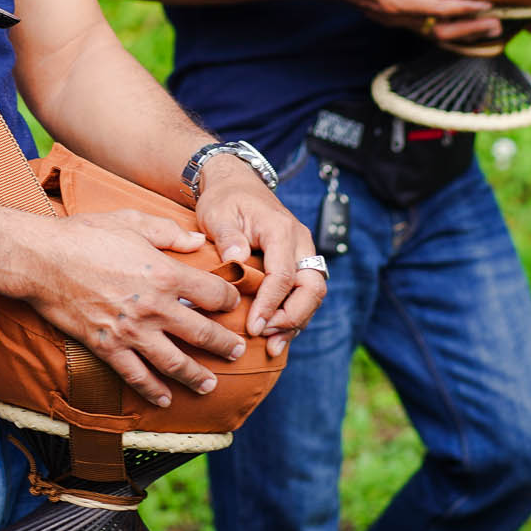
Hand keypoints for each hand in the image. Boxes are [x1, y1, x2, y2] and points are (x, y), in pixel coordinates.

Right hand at [20, 207, 245, 408]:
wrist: (41, 259)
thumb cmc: (85, 235)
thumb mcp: (131, 221)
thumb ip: (169, 232)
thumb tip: (198, 240)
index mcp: (165, 273)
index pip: (213, 293)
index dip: (229, 299)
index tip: (234, 303)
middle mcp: (154, 307)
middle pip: (202, 333)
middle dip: (224, 345)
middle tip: (238, 353)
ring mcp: (131, 331)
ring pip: (174, 363)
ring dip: (196, 376)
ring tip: (210, 385)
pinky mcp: (107, 347)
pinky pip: (136, 376)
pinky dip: (153, 391)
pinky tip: (165, 399)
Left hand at [195, 157, 324, 355]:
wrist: (236, 185)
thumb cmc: (225, 200)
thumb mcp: (217, 214)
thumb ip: (227, 237)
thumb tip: (236, 260)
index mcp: (280, 229)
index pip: (283, 275)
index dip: (270, 304)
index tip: (253, 327)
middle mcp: (300, 242)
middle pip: (312, 288)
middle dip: (292, 318)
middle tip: (266, 337)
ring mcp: (303, 253)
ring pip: (313, 295)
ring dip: (296, 322)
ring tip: (272, 345)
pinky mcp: (298, 263)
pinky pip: (304, 294)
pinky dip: (293, 316)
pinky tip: (276, 337)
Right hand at [307, 0, 499, 41]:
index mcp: (395, 2)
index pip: (438, 8)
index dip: (464, 7)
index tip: (487, 3)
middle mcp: (398, 17)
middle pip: (441, 30)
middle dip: (471, 28)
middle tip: (500, 24)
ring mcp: (397, 21)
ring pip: (436, 35)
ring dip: (464, 34)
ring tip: (491, 30)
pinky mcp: (397, 20)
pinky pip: (429, 31)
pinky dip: (451, 32)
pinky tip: (464, 27)